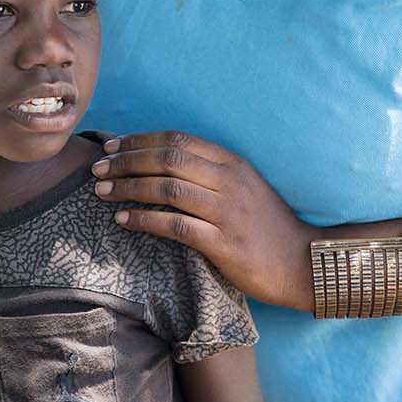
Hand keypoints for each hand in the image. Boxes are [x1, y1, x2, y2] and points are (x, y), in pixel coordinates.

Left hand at [91, 131, 314, 308]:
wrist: (303, 262)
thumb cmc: (267, 226)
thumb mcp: (244, 187)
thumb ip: (210, 173)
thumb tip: (161, 164)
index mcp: (232, 163)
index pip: (177, 139)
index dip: (140, 140)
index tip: (112, 146)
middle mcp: (230, 181)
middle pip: (167, 159)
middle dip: (126, 161)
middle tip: (98, 169)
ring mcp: (228, 212)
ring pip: (167, 189)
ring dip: (129, 188)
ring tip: (102, 192)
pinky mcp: (225, 244)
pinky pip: (175, 226)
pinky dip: (144, 220)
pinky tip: (123, 220)